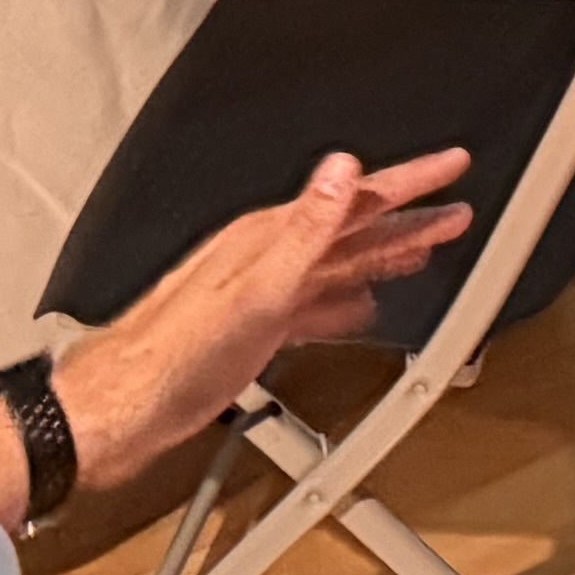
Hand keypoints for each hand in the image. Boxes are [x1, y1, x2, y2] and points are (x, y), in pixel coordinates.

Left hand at [75, 145, 477, 464]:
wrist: (119, 410)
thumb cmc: (174, 355)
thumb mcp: (254, 290)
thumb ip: (304, 230)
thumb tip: (342, 169)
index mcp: (270, 238)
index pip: (355, 198)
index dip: (409, 181)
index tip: (451, 165)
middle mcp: (267, 258)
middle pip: (353, 230)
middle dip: (407, 218)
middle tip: (455, 209)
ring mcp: (260, 295)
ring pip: (338, 266)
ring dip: (383, 256)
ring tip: (422, 249)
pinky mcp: (252, 330)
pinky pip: (316, 304)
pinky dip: (346, 301)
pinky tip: (360, 307)